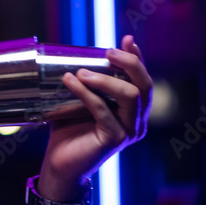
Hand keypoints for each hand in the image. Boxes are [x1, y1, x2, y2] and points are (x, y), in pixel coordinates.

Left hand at [38, 35, 151, 200]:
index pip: (141, 79)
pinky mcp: (115, 139)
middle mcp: (138, 120)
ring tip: (81, 71)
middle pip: (145, 85)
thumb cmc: (68, 131)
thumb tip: (78, 57)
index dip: (137, 58)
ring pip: (130, 95)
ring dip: (105, 78)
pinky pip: (103, 110)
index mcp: (134, 110)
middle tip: (108, 51)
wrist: (59, 164)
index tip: (126, 40)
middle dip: (130, 63)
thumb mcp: (80, 101)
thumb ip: (87, 83)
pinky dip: (86, 93)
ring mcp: (129, 131)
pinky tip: (71, 81)